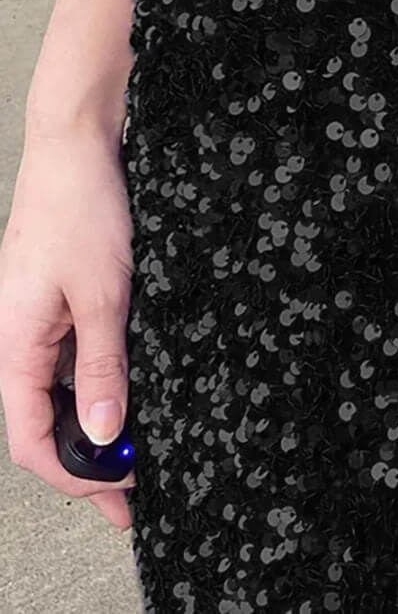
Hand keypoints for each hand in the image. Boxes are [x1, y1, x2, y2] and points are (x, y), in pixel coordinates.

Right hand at [0, 122, 135, 528]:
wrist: (78, 140)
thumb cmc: (81, 206)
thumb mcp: (104, 293)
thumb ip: (102, 366)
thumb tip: (103, 435)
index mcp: (14, 344)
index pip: (31, 437)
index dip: (72, 475)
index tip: (118, 496)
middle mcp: (19, 336)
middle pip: (46, 418)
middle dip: (88, 457)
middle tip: (137, 486)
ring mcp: (40, 315)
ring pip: (64, 386)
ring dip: (99, 417)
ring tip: (144, 444)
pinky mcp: (62, 295)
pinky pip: (76, 351)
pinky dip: (103, 375)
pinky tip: (136, 384)